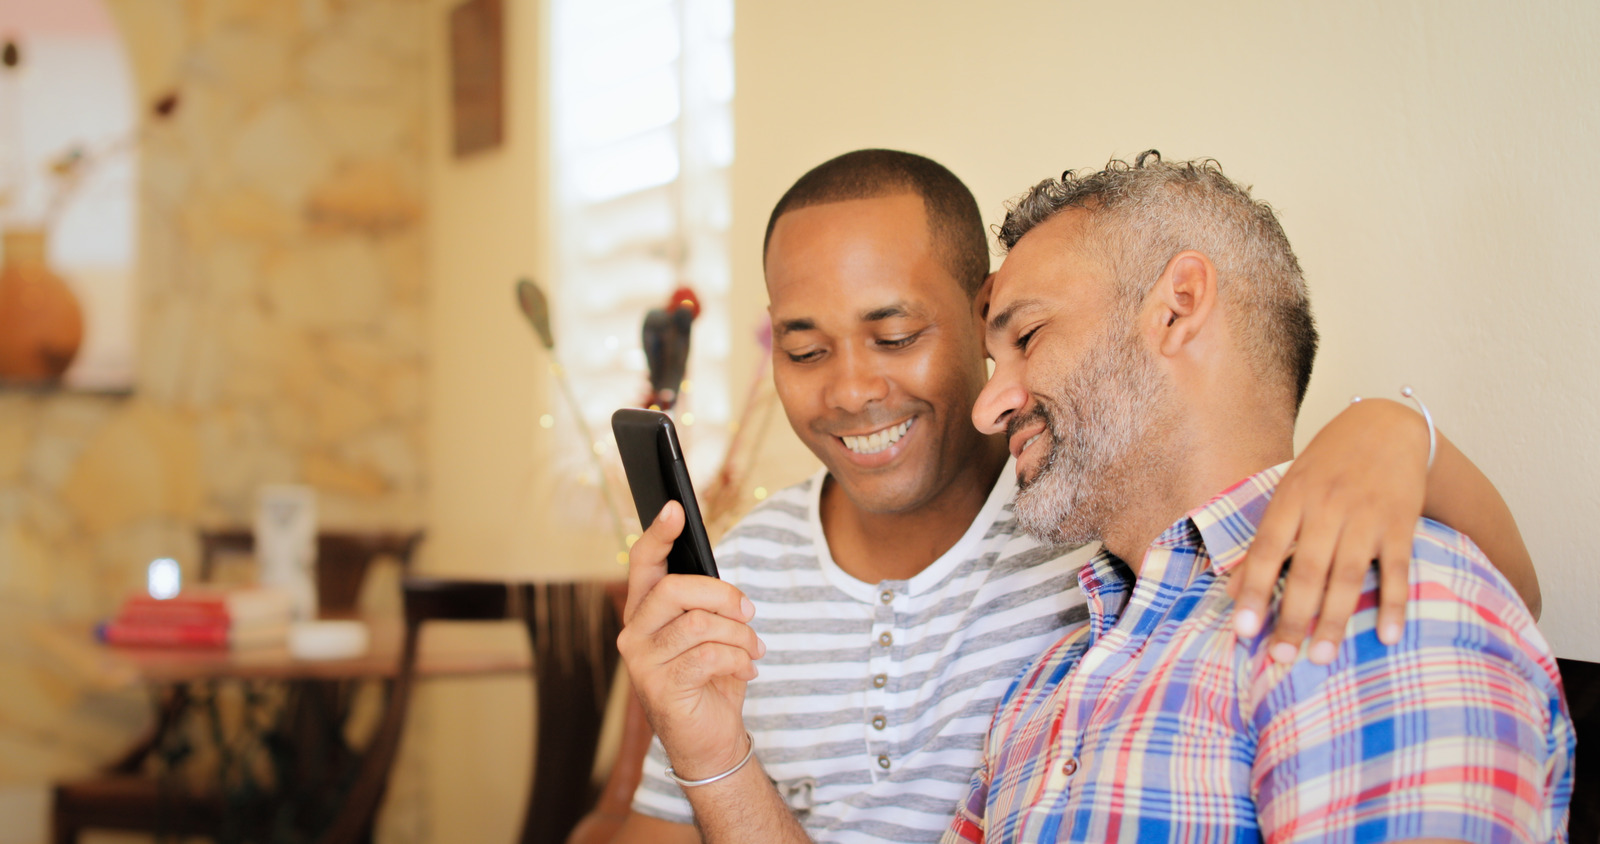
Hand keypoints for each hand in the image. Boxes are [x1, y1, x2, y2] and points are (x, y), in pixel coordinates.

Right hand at [617, 501, 764, 778]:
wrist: (710, 739)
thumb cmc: (710, 677)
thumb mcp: (709, 633)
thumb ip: (705, 605)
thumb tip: (726, 589)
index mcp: (645, 610)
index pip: (644, 563)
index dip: (659, 534)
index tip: (675, 507)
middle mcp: (633, 632)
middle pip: (675, 588)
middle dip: (723, 595)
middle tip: (748, 612)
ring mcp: (641, 661)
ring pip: (699, 623)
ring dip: (739, 634)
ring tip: (753, 649)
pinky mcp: (659, 687)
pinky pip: (707, 656)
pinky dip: (737, 659)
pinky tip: (747, 669)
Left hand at [1228, 398, 1427, 663]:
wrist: (1387, 427)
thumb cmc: (1327, 467)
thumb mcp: (1288, 493)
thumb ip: (1265, 541)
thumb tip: (1232, 590)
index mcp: (1291, 500)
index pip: (1267, 551)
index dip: (1254, 592)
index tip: (1243, 630)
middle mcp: (1326, 508)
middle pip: (1306, 571)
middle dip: (1293, 617)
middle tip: (1282, 658)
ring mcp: (1365, 517)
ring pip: (1347, 576)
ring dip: (1334, 620)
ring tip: (1321, 656)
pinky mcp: (1400, 524)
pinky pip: (1396, 571)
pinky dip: (1393, 604)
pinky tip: (1387, 636)